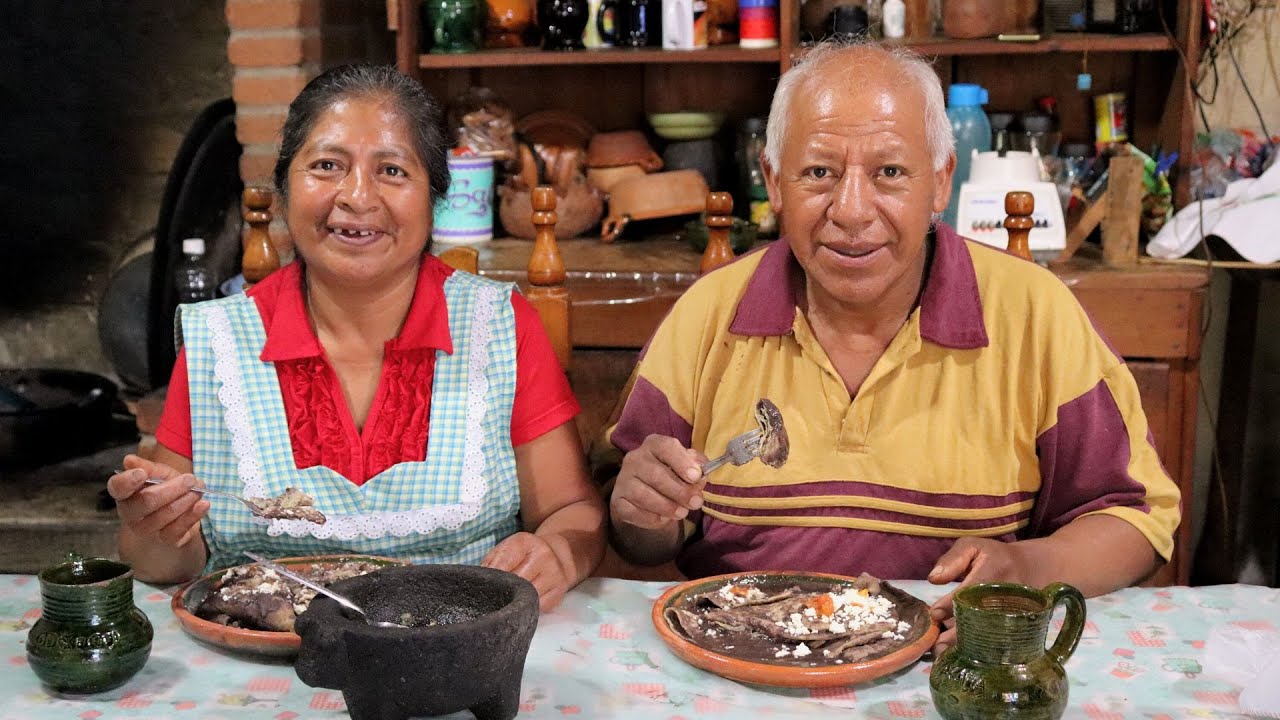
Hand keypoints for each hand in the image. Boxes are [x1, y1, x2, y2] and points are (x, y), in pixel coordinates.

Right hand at [107, 454, 209, 548]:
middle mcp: (131, 514)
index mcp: (125, 493)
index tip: (142, 474)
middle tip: (190, 479)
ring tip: (199, 489)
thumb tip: (129, 460)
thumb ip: (148, 467)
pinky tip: (203, 504)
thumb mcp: (159, 474)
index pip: (117, 488)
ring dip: (186, 499)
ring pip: (165, 515)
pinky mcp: (166, 540)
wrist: (178, 514)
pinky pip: (179, 529)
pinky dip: (193, 515)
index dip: (127, 481)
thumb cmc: (164, 489)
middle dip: (172, 488)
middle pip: (147, 501)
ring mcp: (147, 530)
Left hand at [482, 532, 570, 612]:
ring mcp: (554, 573)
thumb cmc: (523, 555)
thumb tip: (478, 583)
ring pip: (527, 596)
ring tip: (511, 596)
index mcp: (525, 542)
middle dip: (504, 589)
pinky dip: (529, 606)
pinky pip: (538, 606)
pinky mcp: (560, 591)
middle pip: (516, 581)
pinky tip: (526, 599)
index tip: (486, 584)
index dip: (492, 577)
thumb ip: (490, 563)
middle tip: (497, 593)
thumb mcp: (505, 550)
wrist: (555, 554)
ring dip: (516, 599)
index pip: (503, 563)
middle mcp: (543, 555)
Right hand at [610, 435, 706, 529]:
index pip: (666, 447)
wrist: (647, 498)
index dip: (682, 462)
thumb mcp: (687, 469)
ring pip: (643, 494)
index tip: (695, 477)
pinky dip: (651, 518)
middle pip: (656, 474)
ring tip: (682, 513)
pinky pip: (633, 511)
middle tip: (696, 503)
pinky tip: (663, 519)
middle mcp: (635, 458)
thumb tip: (702, 474)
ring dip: (666, 506)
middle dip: (679, 491)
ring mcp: (623, 479)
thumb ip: (697, 469)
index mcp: (654, 444)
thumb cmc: (671, 477)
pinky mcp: (618, 500)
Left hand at [927, 537, 1030, 654]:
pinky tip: (964, 657)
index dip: (951, 605)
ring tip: (945, 654)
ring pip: (991, 636)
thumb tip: (933, 579)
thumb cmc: (995, 557)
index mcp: (994, 573)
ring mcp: (1016, 614)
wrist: (1034, 568)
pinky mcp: (1021, 627)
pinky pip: (1000, 643)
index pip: (970, 592)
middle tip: (937, 645)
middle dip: (957, 634)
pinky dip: (982, 652)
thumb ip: (952, 559)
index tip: (934, 614)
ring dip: (968, 647)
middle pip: (981, 620)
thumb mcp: (973, 546)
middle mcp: (1007, 597)